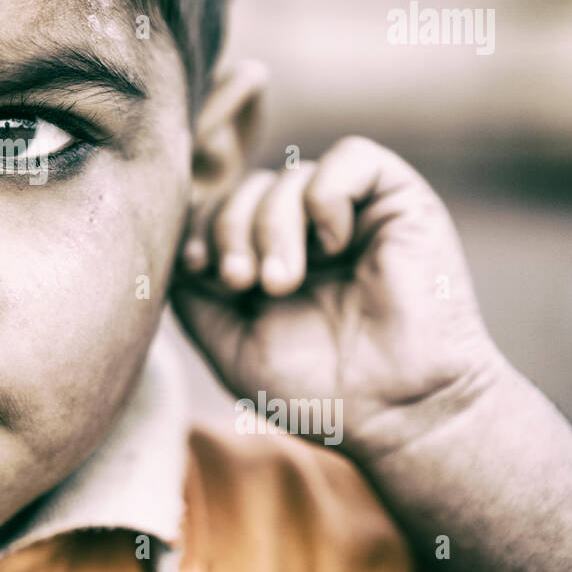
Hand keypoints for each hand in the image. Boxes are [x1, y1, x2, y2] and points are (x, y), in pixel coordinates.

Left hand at [171, 136, 505, 462]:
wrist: (398, 414)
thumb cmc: (318, 390)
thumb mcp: (230, 343)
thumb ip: (193, 293)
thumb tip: (173, 245)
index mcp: (271, 258)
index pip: (218, 210)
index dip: (198, 228)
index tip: (196, 269)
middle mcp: (311, 231)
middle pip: (246, 189)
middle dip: (230, 230)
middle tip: (244, 282)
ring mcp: (354, 213)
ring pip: (289, 176)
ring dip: (272, 225)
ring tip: (285, 282)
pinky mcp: (398, 200)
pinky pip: (351, 156)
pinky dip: (326, 195)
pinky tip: (333, 246)